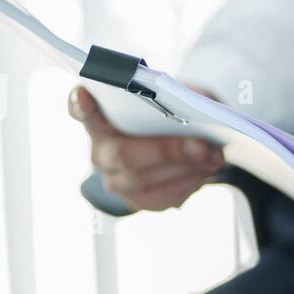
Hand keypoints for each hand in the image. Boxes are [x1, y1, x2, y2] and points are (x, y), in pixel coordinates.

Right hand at [68, 85, 224, 211]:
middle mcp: (100, 151)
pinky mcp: (139, 200)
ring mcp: (116, 180)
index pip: (80, 110)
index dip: (80, 105)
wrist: (183, 138)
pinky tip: (207, 168)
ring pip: (145, 180)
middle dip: (165, 150)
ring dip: (185, 169)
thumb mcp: (182, 93)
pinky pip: (163, 197)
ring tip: (214, 156)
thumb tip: (198, 115)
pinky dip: (190, 181)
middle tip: (200, 145)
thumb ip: (184, 96)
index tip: (83, 94)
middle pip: (123, 154)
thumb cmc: (175, 110)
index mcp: (100, 117)